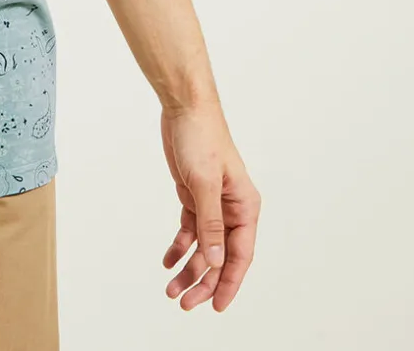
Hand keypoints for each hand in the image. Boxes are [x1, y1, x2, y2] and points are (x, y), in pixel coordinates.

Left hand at [158, 101, 259, 310]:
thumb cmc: (201, 138)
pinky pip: (190, 230)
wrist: (184, 107)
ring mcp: (213, 203)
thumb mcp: (203, 183)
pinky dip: (180, 246)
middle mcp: (232, 209)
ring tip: (170, 288)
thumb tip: (216, 261)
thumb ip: (210, 224)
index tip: (215, 307)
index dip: (229, 283)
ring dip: (188, 268)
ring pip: (204, 247)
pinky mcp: (195, 196)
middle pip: (220, 256)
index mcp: (245, 206)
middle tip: (183, 302)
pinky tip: (168, 260)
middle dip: (203, 281)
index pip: (240, 255)